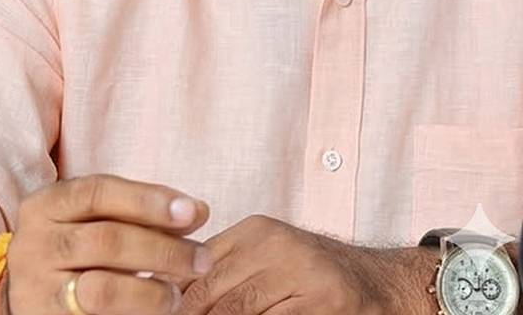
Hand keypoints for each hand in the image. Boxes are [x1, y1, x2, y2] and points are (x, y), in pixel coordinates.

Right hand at [7, 175, 212, 314]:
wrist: (30, 297)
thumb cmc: (74, 253)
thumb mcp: (94, 222)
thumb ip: (140, 215)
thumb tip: (197, 211)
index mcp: (45, 206)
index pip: (97, 192)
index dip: (147, 200)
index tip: (192, 211)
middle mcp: (34, 243)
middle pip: (106, 240)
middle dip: (163, 249)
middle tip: (201, 259)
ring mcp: (37, 286)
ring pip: (103, 289)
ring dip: (152, 292)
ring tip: (176, 295)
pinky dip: (136, 314)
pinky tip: (156, 310)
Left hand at [177, 216, 431, 314]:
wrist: (383, 283)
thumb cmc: (315, 277)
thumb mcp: (269, 258)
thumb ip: (226, 269)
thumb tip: (167, 291)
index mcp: (257, 230)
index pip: (197, 264)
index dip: (173, 295)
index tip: (154, 309)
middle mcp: (278, 246)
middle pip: (212, 291)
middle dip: (188, 313)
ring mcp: (303, 273)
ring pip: (237, 311)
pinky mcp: (323, 301)